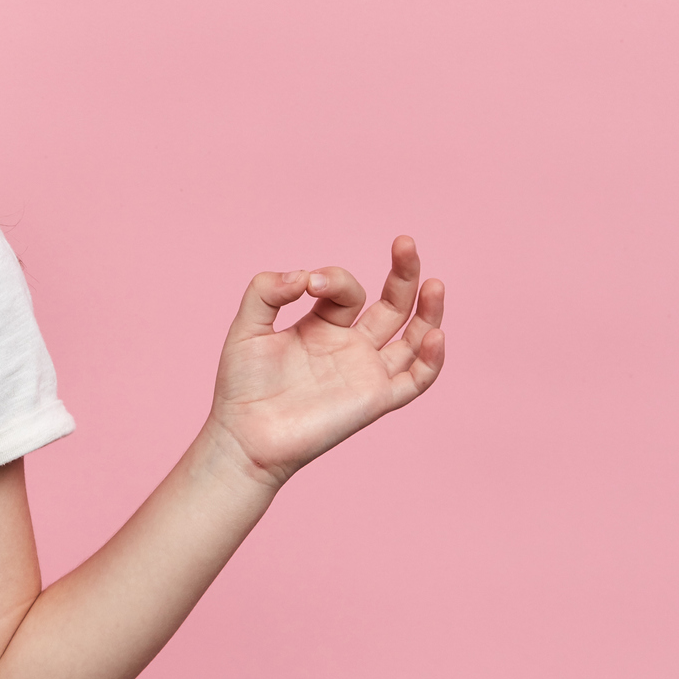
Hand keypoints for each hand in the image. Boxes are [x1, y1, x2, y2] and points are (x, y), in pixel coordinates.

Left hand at [204, 236, 445, 486]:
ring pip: (412, 337)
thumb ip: (267, 290)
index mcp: (322, 325)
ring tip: (435, 282)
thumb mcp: (247, 326)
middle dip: (402, 272)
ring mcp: (365, 372)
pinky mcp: (375, 400)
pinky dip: (431, 360)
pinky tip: (433, 334)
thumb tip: (304, 275)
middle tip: (405, 242)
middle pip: (392, 304)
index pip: (345, 290)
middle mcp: (350, 346)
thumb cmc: (243, 386)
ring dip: (428, 310)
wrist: (245, 437)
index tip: (308, 283)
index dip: (333, 278)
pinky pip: (415, 380)